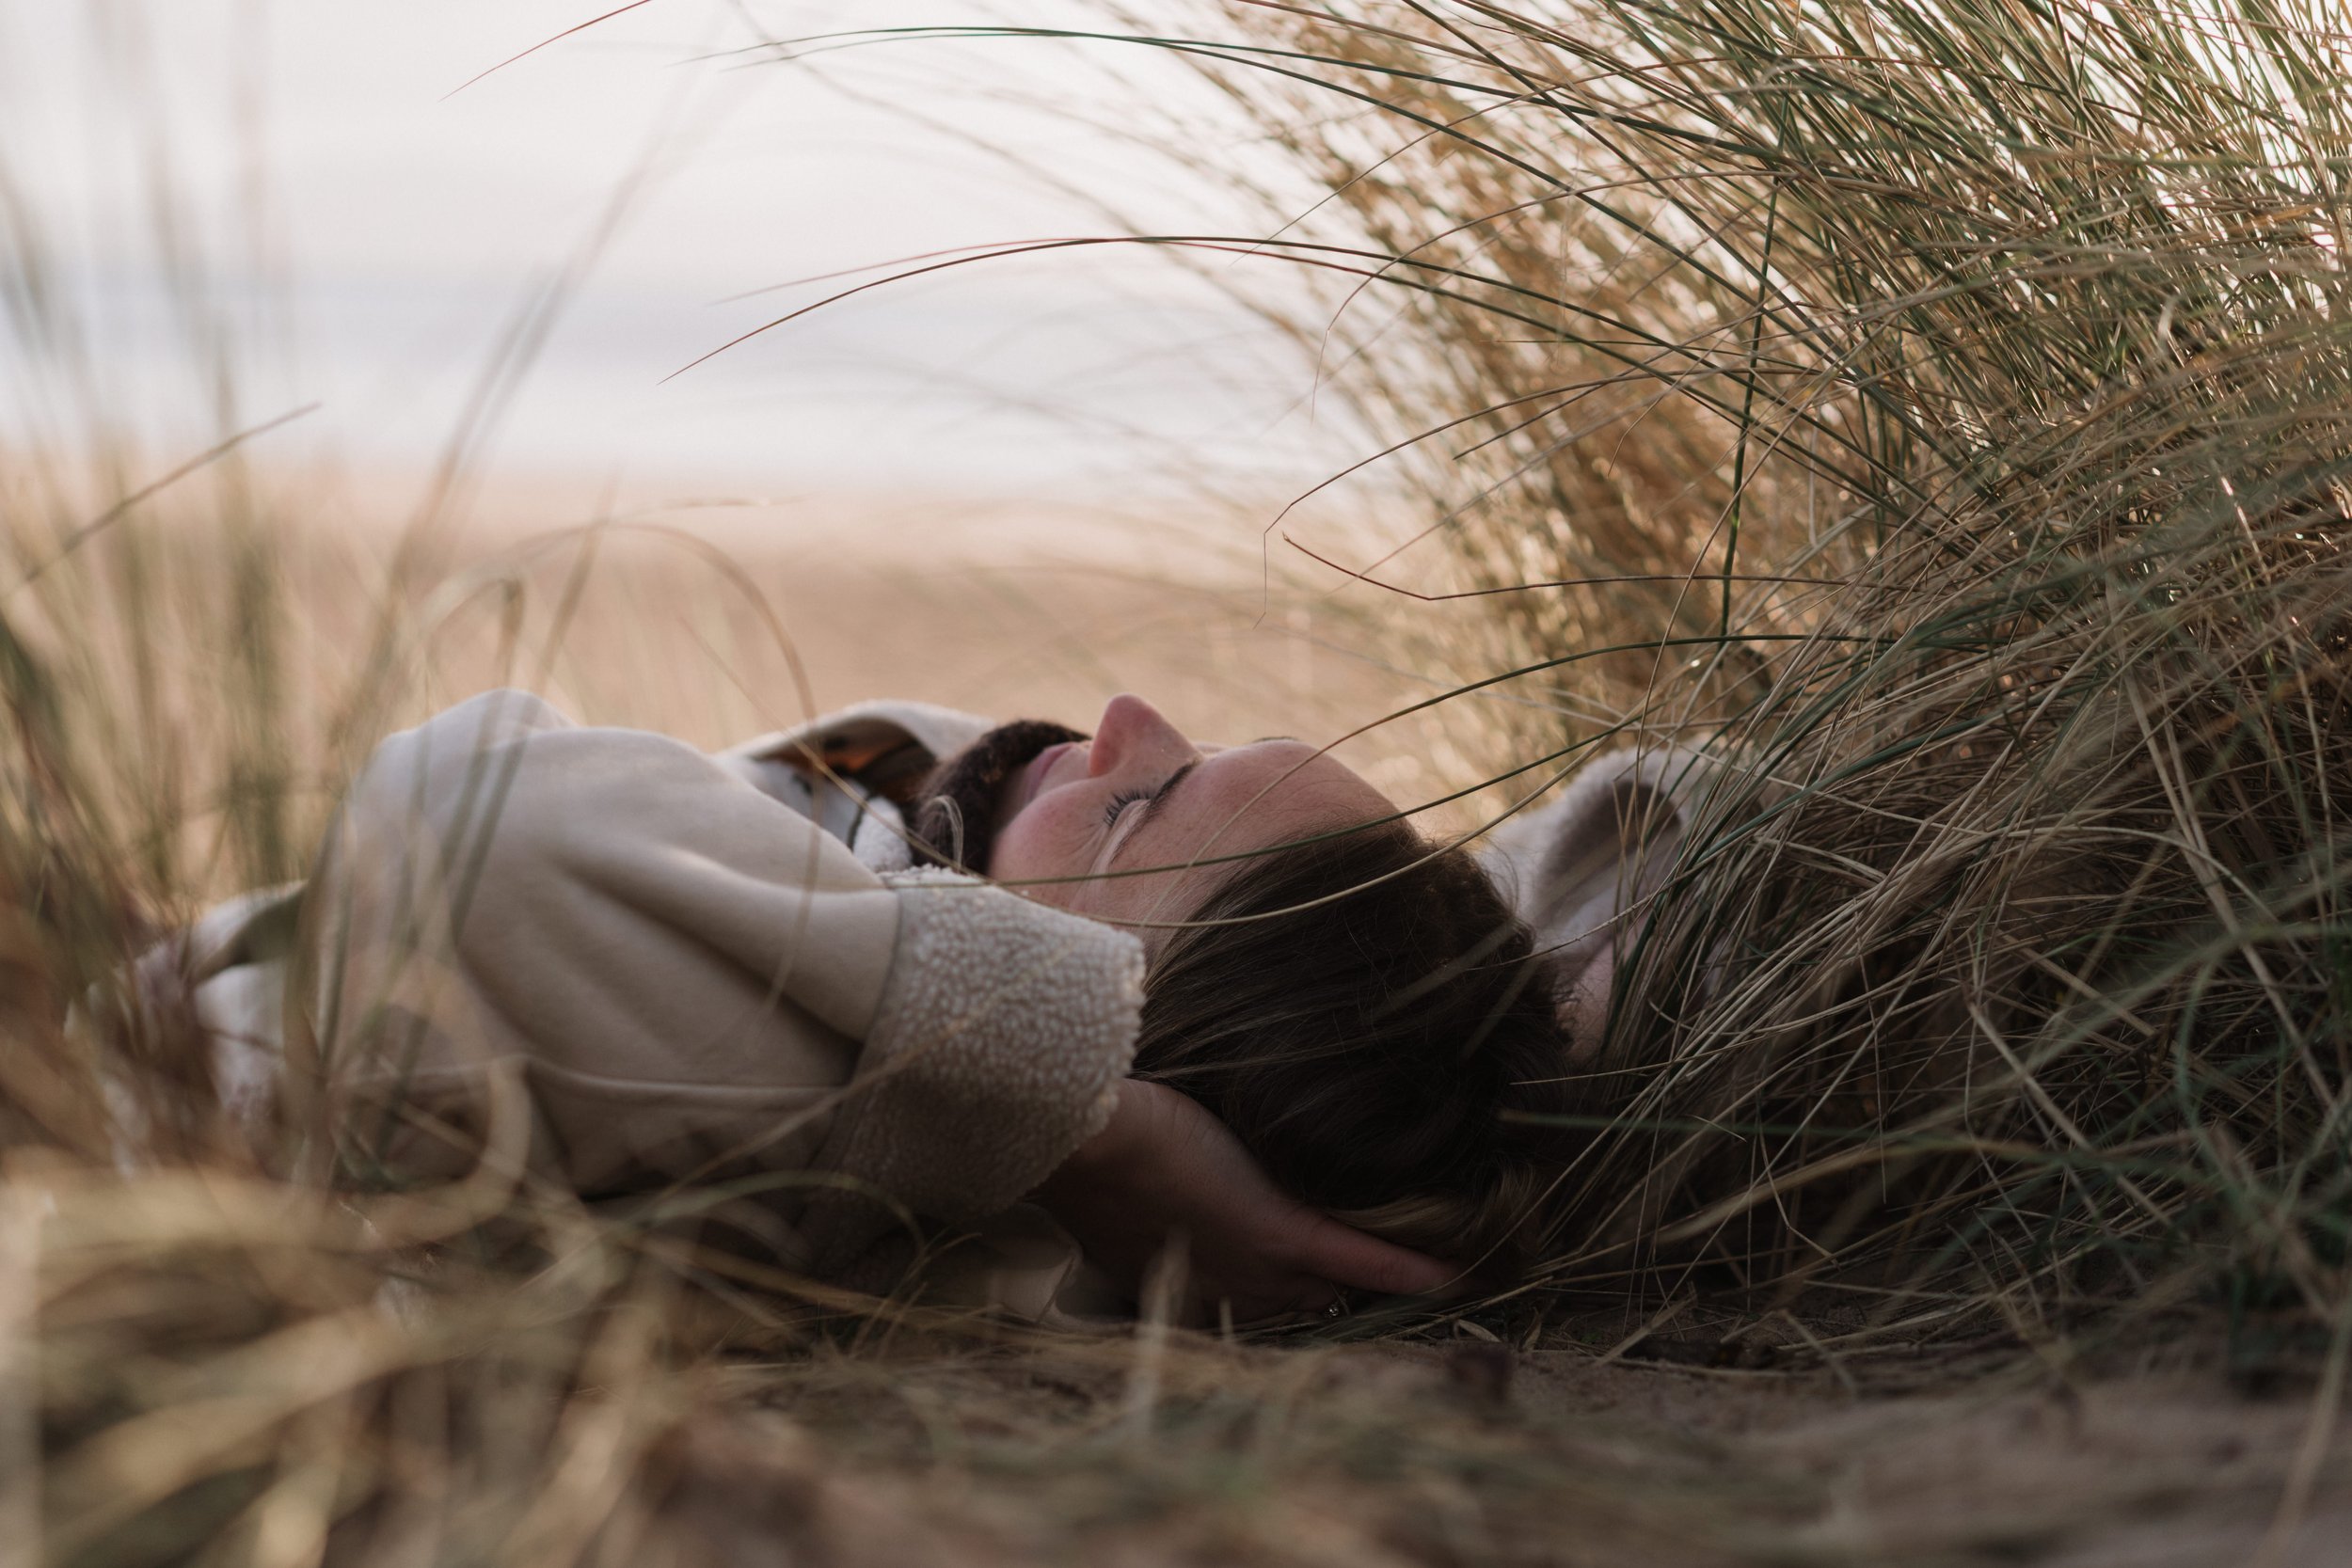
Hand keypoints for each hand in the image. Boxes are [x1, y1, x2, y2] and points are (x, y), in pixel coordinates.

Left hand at [1028, 1078, 1458, 1324]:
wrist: (1085, 1135)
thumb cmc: (1096, 1147)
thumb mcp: (1123, 1189)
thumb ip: (1158, 1196)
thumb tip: (1173, 1162)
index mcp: (1186, 1287)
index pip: (1255, 1307)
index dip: (1291, 1296)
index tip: (1321, 1287)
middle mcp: (1227, 1293)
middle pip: (1303, 1308)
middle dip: (1343, 1301)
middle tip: (1408, 1282)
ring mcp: (1256, 1266)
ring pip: (1336, 1287)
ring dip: (1389, 1286)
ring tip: (1455, 1270)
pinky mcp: (1278, 1231)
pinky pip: (1357, 1258)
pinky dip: (1408, 1267)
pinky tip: (1455, 1270)